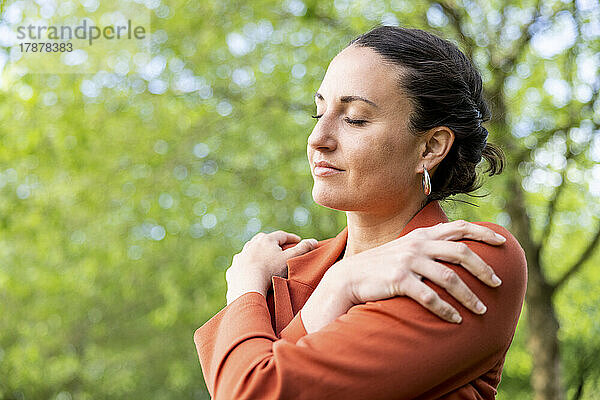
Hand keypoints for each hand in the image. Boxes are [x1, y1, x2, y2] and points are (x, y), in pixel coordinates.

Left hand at [225, 231, 317, 304]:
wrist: (247, 286)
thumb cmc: (270, 271)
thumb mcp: (290, 259)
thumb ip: (303, 249)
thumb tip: (314, 241)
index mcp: (266, 240)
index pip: (281, 235)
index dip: (291, 238)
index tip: (298, 240)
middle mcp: (251, 245)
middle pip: (263, 240)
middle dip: (272, 243)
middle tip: (279, 248)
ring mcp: (241, 257)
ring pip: (250, 251)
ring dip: (257, 253)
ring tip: (264, 260)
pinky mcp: (233, 269)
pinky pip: (241, 265)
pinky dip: (247, 266)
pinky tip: (250, 272)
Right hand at [328, 220, 504, 323]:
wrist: (349, 278)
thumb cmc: (381, 266)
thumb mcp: (404, 249)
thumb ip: (426, 246)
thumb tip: (453, 249)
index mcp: (421, 236)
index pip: (459, 227)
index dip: (483, 233)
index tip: (503, 241)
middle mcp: (417, 246)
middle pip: (461, 253)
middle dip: (484, 268)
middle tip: (498, 284)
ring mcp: (408, 262)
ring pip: (449, 278)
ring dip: (469, 296)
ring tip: (482, 310)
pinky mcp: (399, 280)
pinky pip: (429, 297)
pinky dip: (445, 310)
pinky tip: (455, 320)